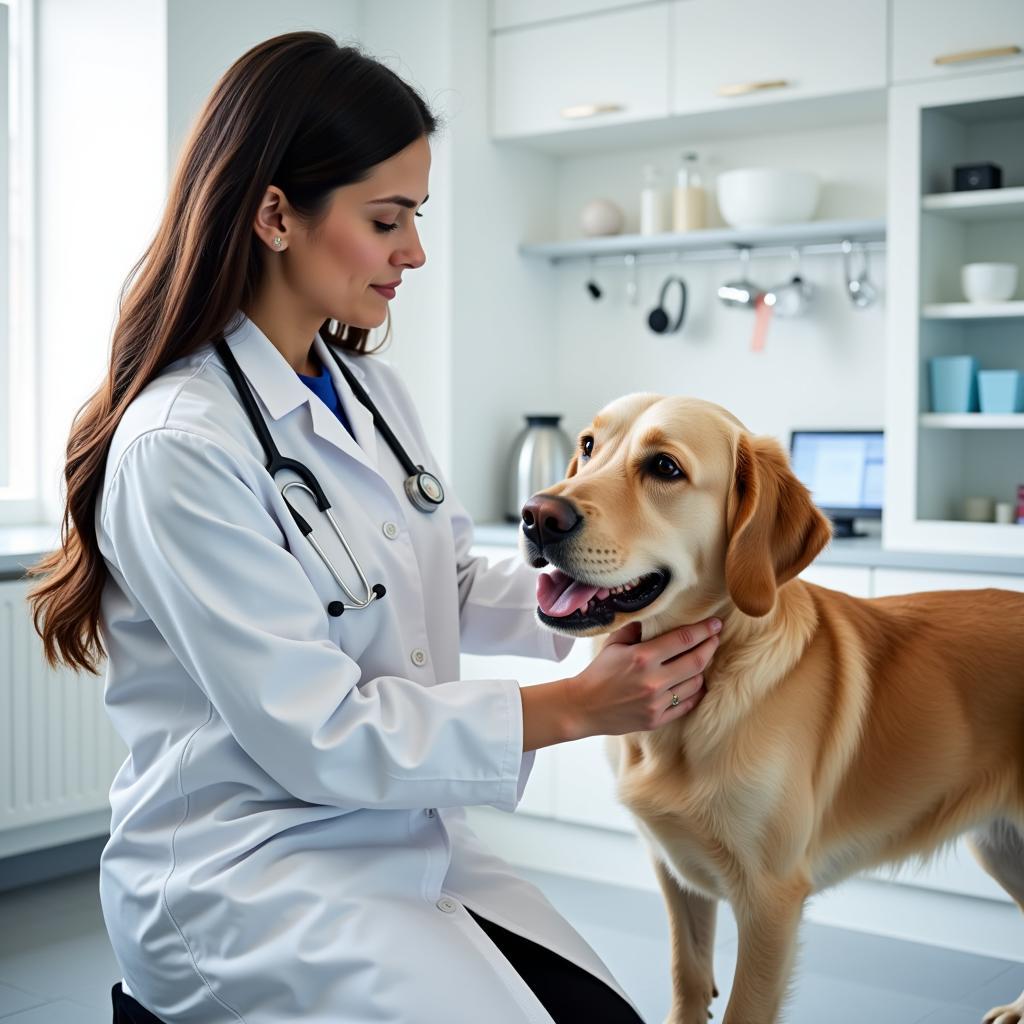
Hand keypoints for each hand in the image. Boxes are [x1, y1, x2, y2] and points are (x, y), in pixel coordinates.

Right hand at [567, 618, 720, 737]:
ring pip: (695, 684)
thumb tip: (656, 617)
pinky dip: (695, 692)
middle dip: (710, 647)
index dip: (704, 630)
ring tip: (702, 660)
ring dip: (702, 670)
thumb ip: (636, 629)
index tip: (716, 624)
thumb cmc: (598, 672)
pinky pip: (687, 704)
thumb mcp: (614, 644)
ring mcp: (656, 703)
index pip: (683, 639)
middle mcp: (653, 680)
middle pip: (696, 661)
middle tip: (715, 638)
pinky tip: (695, 683)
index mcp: (642, 657)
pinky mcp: (657, 720)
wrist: (583, 707)